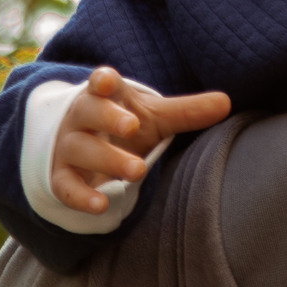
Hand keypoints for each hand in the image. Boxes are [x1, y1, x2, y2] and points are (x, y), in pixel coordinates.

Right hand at [50, 67, 230, 215]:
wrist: (81, 151)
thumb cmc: (122, 127)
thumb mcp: (153, 118)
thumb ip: (185, 112)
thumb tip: (226, 102)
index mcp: (104, 96)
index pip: (100, 83)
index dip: (102, 81)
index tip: (107, 81)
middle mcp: (81, 118)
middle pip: (88, 111)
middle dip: (108, 117)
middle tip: (133, 125)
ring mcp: (68, 146)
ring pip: (80, 148)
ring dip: (106, 158)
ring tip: (138, 171)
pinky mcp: (60, 175)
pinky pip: (65, 185)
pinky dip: (81, 196)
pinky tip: (101, 205)